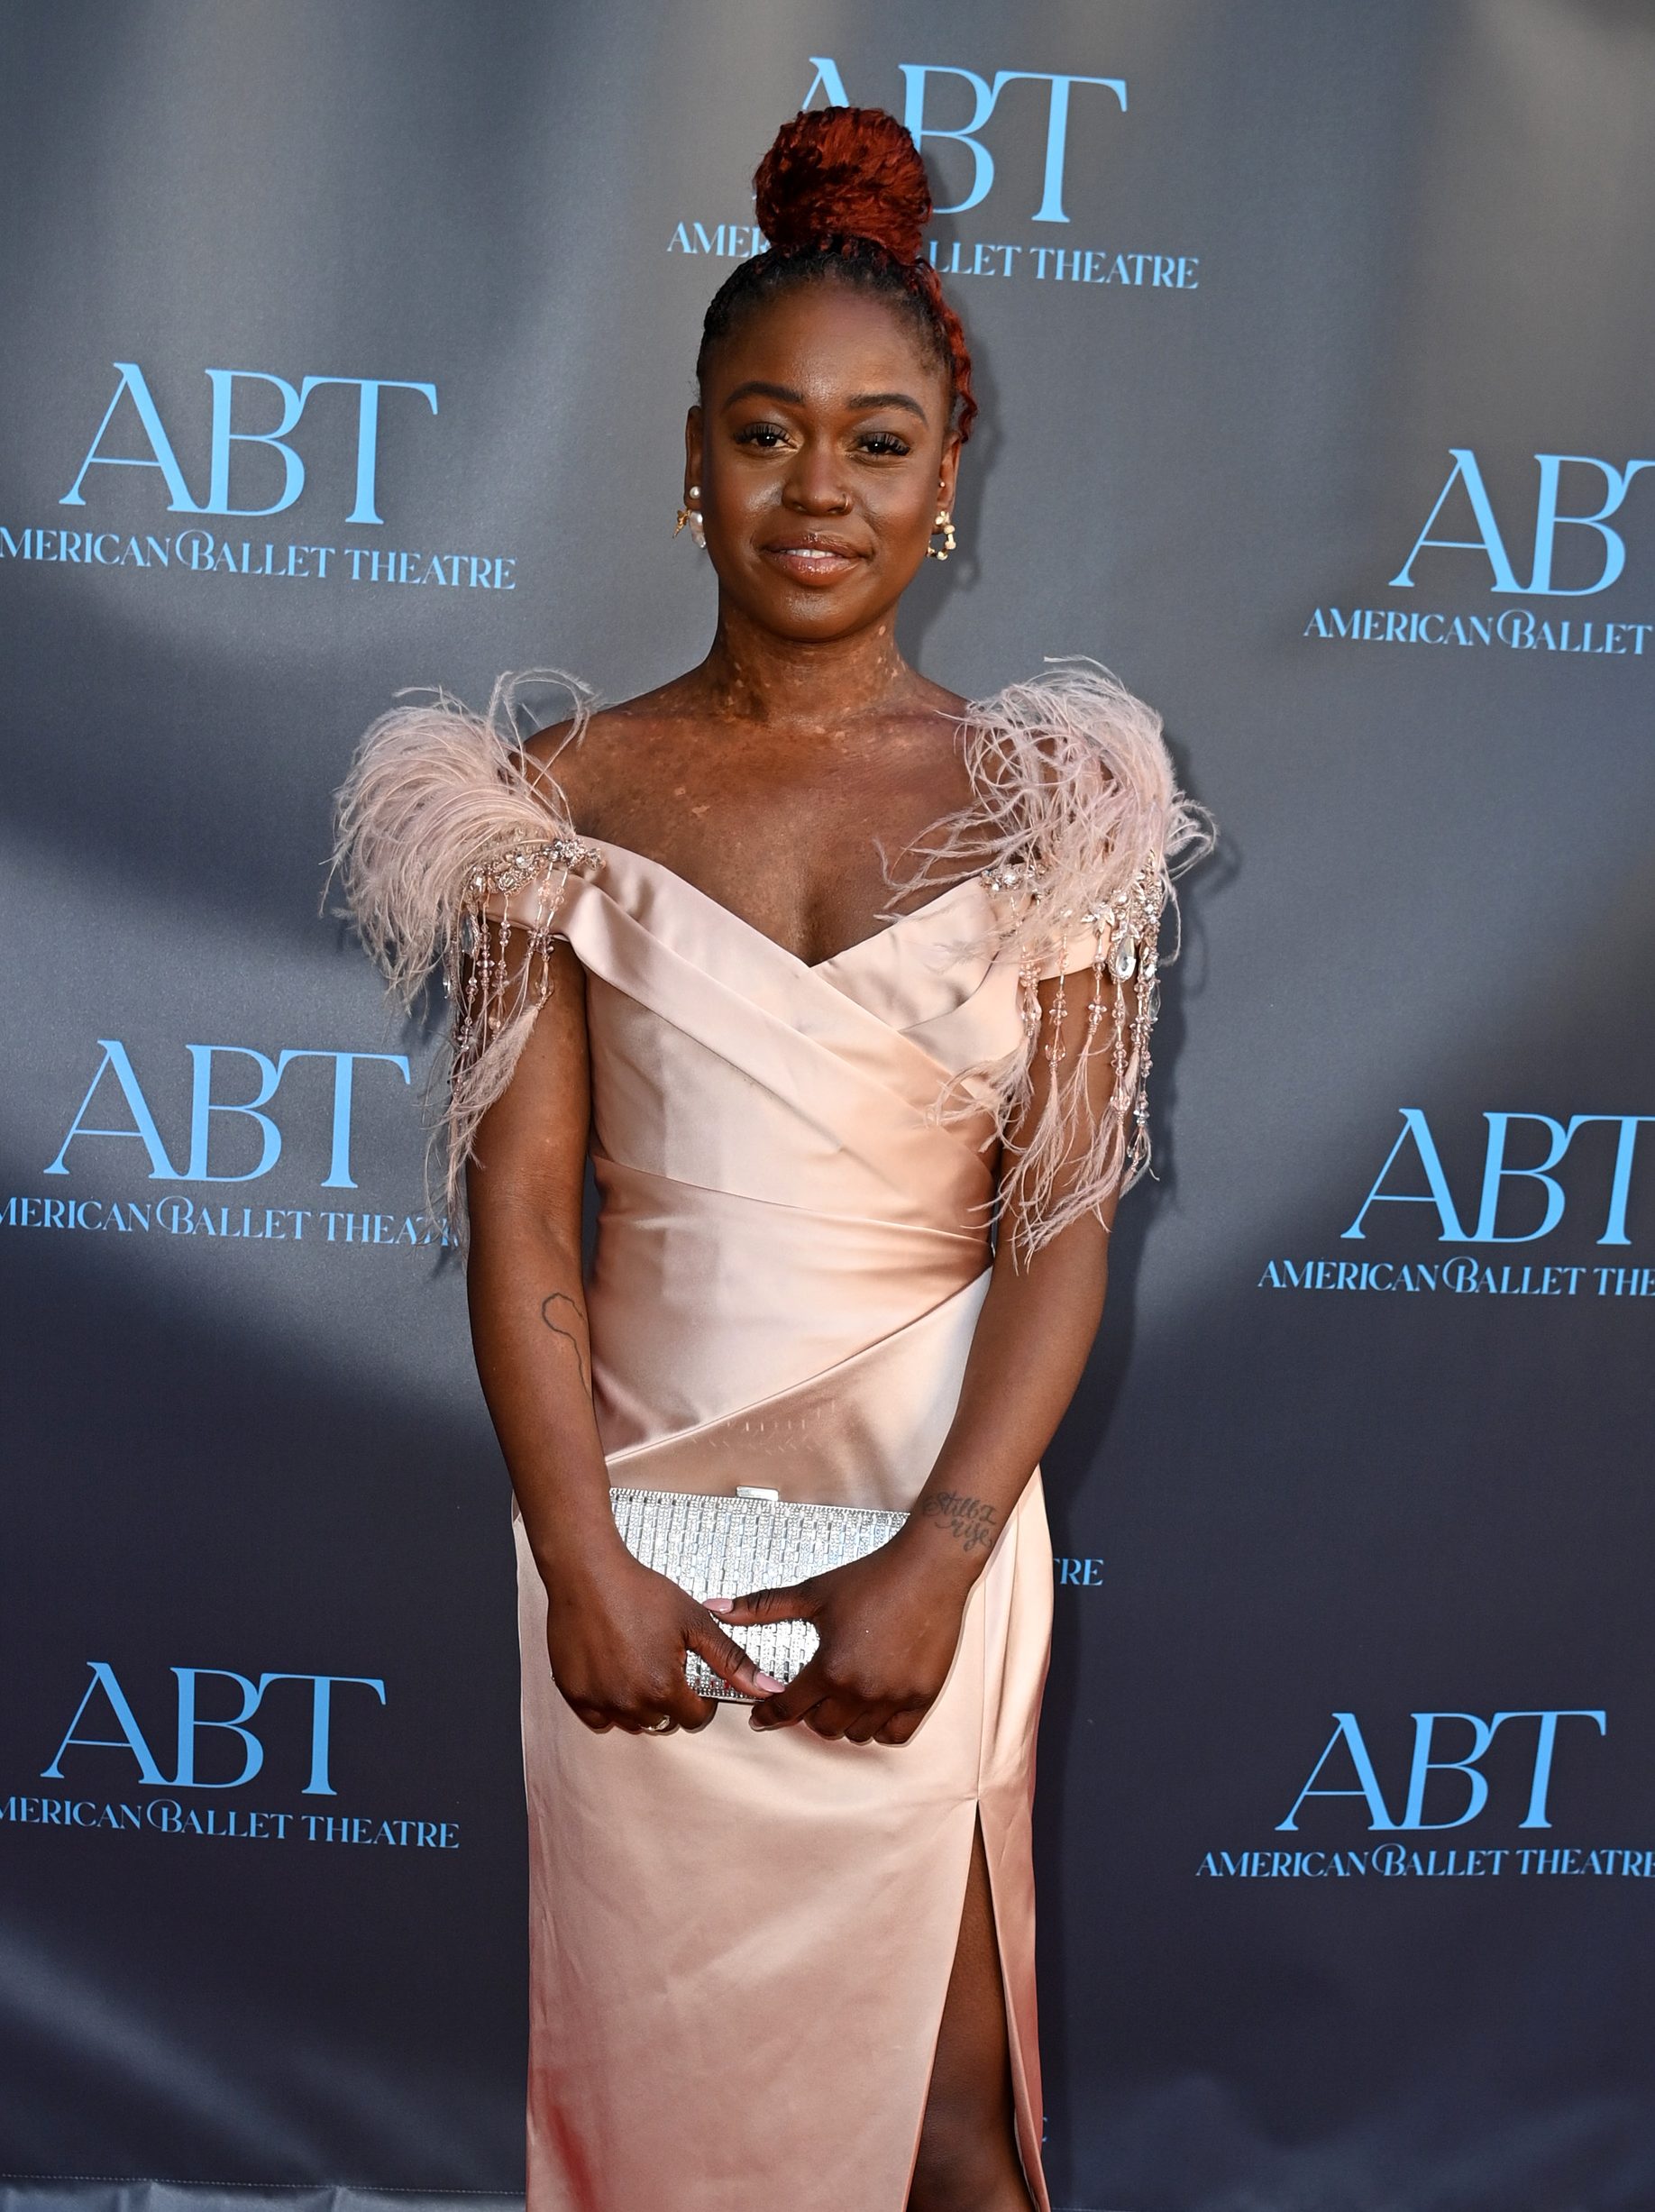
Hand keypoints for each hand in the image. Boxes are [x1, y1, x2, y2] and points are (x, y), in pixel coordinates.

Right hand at [543, 1544, 783, 1734]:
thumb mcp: (695, 1621)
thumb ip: (732, 1659)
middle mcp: (630, 1704)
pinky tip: (613, 1674)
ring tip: (638, 1666)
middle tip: (663, 1664)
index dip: (701, 1699)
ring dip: (640, 1705)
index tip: (692, 1674)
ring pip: (631, 1723)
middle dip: (671, 1701)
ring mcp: (599, 1702)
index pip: (695, 1719)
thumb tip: (768, 1689)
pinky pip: (598, 1719)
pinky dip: (608, 1705)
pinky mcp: (573, 1694)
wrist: (587, 1574)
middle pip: (663, 1722)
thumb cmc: (642, 1592)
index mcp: (664, 1688)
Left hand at [707, 1527, 974, 1744]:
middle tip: (810, 1697)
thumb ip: (761, 1606)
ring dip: (845, 1722)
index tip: (762, 1717)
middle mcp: (860, 1690)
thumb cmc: (870, 1578)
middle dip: (810, 1715)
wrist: (928, 1569)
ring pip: (857, 1735)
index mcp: (829, 1668)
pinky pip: (894, 1736)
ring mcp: (894, 1698)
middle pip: (823, 1729)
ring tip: (842, 1699)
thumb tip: (715, 1607)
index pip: (787, 1708)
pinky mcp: (923, 1698)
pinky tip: (873, 1707)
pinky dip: (880, 1728)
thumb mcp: (813, 1591)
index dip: (769, 1714)